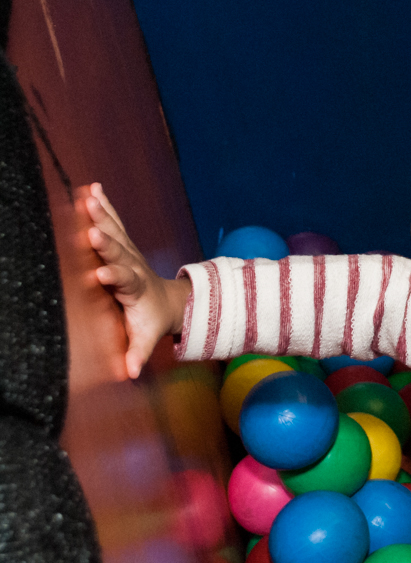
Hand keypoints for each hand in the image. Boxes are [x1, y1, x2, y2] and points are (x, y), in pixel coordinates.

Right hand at [83, 183, 191, 378]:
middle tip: (92, 232)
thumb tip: (129, 374)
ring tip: (88, 198)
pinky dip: (103, 207)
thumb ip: (137, 352)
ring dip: (102, 215)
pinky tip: (91, 189)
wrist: (170, 300)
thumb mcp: (146, 336)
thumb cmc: (152, 319)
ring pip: (116, 232)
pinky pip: (114, 223)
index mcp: (136, 288)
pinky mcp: (123, 243)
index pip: (125, 281)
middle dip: (106, 243)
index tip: (101, 273)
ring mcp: (129, 252)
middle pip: (120, 252)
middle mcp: (133, 266)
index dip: (115, 276)